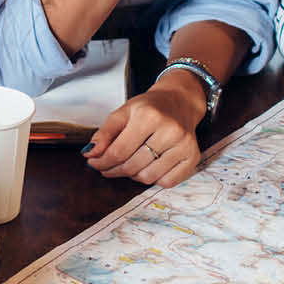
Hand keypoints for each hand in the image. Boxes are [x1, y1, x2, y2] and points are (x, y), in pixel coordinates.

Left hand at [81, 81, 205, 186]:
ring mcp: (184, 145)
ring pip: (148, 177)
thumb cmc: (149, 108)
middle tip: (106, 167)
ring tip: (128, 165)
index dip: (102, 161)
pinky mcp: (193, 157)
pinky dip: (153, 179)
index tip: (93, 162)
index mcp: (150, 116)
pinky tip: (148, 166)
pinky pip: (166, 182)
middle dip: (113, 170)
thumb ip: (105, 133)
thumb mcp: (123, 112)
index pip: (119, 151)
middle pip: (132, 166)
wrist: (179, 102)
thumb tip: (90, 153)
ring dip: (132, 175)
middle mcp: (170, 130)